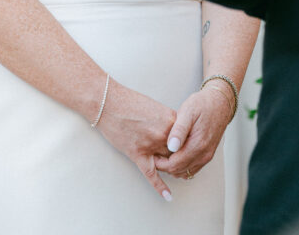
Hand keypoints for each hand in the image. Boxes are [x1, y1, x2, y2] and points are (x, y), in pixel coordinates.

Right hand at [96, 78, 176, 200]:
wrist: (108, 103)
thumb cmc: (129, 102)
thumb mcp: (154, 107)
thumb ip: (166, 121)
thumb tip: (173, 132)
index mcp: (169, 119)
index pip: (186, 138)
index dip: (187, 144)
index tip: (190, 146)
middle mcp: (163, 134)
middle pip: (178, 151)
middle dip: (180, 157)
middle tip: (184, 161)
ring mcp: (150, 145)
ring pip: (167, 162)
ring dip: (170, 167)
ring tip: (178, 174)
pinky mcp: (137, 154)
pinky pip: (151, 174)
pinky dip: (160, 187)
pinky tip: (168, 196)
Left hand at [154, 86, 232, 180]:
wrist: (220, 103)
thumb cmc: (203, 104)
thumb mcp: (187, 111)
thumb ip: (179, 130)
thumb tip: (171, 147)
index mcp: (198, 144)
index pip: (174, 165)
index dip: (160, 163)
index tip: (153, 154)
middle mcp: (204, 154)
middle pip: (179, 171)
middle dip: (165, 166)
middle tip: (156, 153)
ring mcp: (207, 156)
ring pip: (185, 171)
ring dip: (173, 166)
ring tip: (164, 153)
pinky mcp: (208, 154)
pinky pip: (193, 168)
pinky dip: (182, 165)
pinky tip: (176, 154)